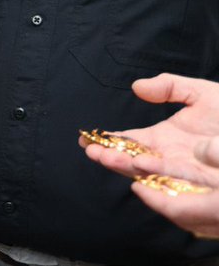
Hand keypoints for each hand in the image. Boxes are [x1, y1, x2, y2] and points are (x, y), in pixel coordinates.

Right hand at [80, 73, 218, 237]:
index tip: (87, 139)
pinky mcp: (201, 194)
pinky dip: (158, 198)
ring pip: (151, 182)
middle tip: (94, 152)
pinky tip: (141, 185)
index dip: (108, 142)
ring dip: (131, 174)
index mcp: (164, 140)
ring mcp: (184, 179)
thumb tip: (136, 87)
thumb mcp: (202, 94)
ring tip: (112, 161)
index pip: (129, 144)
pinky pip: (177, 203)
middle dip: (112, 158)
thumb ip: (169, 87)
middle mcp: (169, 162)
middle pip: (133, 164)